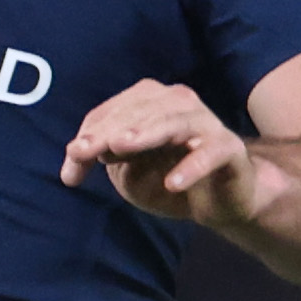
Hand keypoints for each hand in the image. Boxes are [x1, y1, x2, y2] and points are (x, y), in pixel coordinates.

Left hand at [61, 78, 261, 227]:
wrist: (222, 199)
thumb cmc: (169, 177)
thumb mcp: (129, 175)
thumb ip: (103, 162)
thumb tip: (72, 162)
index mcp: (148, 102)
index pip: (111, 113)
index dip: (88, 134)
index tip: (71, 162)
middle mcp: (176, 103)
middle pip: (137, 113)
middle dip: (106, 132)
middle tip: (82, 152)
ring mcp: (205, 122)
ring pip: (171, 122)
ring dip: (145, 134)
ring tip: (120, 147)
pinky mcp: (229, 148)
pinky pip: (209, 153)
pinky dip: (191, 167)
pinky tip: (172, 183)